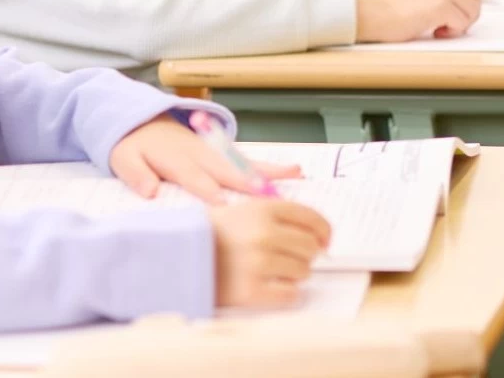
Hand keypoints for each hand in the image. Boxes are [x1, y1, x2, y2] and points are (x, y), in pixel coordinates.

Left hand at [110, 115, 300, 201]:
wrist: (142, 121)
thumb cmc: (133, 147)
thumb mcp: (123, 159)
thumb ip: (135, 174)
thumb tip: (149, 192)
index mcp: (176, 159)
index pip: (194, 177)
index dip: (208, 190)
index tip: (224, 205)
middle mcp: (201, 153)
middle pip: (227, 169)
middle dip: (247, 182)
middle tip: (268, 195)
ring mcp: (215, 152)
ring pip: (244, 163)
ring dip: (268, 171)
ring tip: (295, 174)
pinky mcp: (222, 154)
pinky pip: (247, 161)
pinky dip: (269, 167)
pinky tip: (293, 171)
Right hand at [210, 196, 332, 308]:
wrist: (177, 257)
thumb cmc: (213, 235)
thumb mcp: (244, 210)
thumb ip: (278, 215)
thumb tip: (318, 233)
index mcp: (264, 209)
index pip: (311, 217)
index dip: (324, 230)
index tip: (326, 240)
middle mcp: (264, 234)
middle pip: (310, 246)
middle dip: (308, 254)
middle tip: (296, 259)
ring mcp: (258, 263)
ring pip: (303, 271)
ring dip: (296, 274)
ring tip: (278, 272)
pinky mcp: (250, 291)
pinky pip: (290, 295)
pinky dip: (288, 294)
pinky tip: (275, 288)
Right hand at [355, 0, 489, 41]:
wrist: (376, 15)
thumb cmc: (395, 6)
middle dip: (470, 12)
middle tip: (453, 22)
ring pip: (473, 9)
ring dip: (461, 24)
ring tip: (442, 27)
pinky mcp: (441, 5)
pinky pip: (462, 22)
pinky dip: (453, 31)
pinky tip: (437, 31)